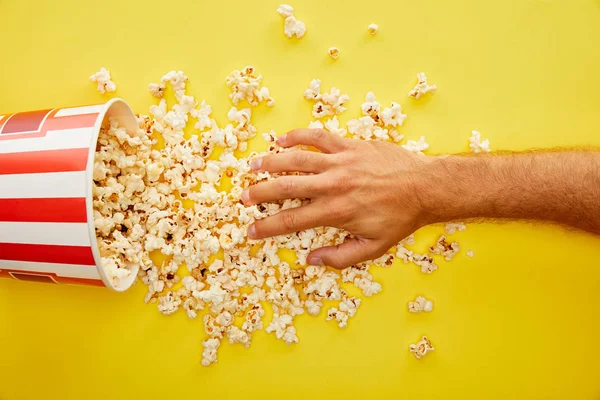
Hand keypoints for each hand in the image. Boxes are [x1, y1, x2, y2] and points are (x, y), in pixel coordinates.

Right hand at [241, 128, 432, 268]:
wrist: (424, 187)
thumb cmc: (400, 218)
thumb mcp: (374, 247)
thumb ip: (341, 256)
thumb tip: (311, 259)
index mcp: (336, 212)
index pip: (291, 221)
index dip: (267, 227)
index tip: (250, 231)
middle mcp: (333, 185)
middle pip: (286, 187)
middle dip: (260, 193)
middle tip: (242, 197)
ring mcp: (341, 162)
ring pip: (296, 160)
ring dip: (271, 162)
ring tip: (253, 166)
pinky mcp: (350, 145)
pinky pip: (319, 137)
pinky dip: (299, 136)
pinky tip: (283, 138)